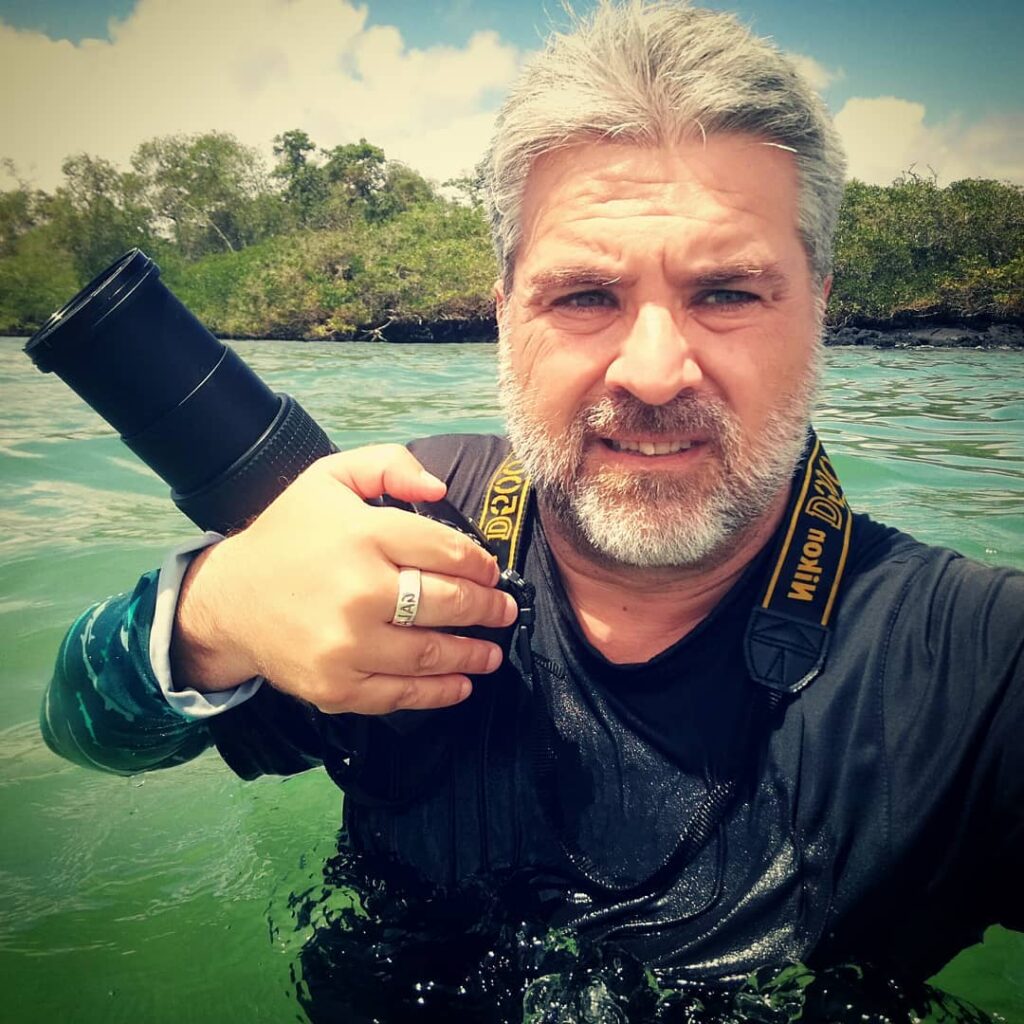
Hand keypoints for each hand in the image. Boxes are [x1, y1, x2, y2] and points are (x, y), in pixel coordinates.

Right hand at [170, 445, 517, 713]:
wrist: (227, 599)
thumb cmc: (287, 535)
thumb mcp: (329, 477)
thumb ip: (387, 465)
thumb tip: (440, 488)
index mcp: (362, 535)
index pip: (447, 550)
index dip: (479, 564)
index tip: (489, 571)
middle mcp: (359, 591)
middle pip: (448, 602)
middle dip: (487, 607)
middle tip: (504, 610)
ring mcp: (348, 645)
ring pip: (432, 652)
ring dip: (474, 653)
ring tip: (493, 651)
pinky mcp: (337, 687)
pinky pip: (402, 694)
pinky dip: (440, 692)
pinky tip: (461, 684)